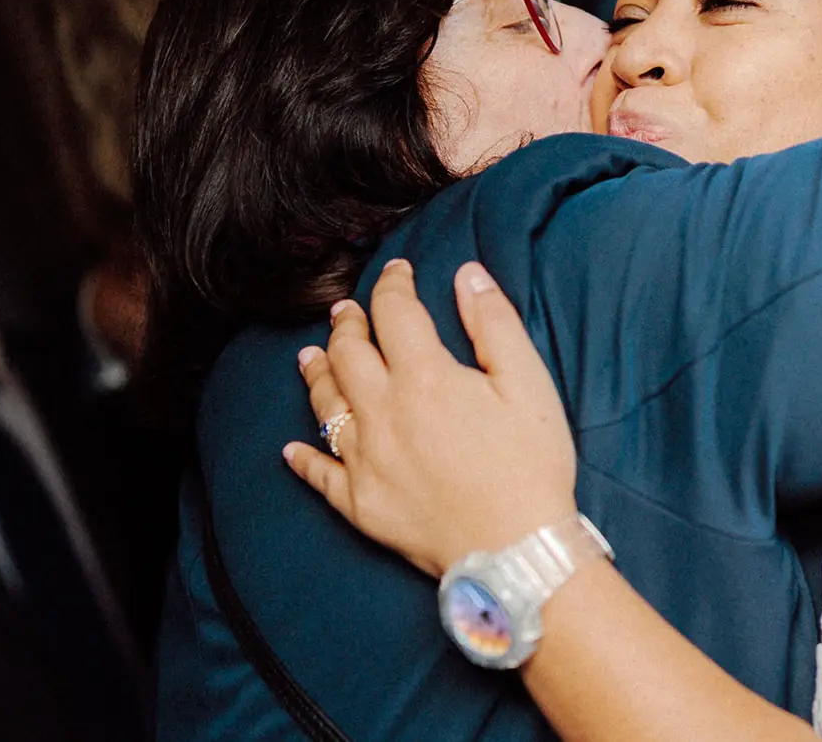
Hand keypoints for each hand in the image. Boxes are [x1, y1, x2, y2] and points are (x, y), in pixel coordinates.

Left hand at [283, 259, 577, 575]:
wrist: (515, 550)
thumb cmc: (531, 466)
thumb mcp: (529, 384)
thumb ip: (495, 324)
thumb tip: (467, 275)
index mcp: (424, 378)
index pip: (395, 314)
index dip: (393, 285)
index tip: (398, 272)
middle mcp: (383, 414)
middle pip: (349, 355)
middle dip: (347, 325)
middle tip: (347, 310)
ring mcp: (365, 462)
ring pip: (326, 407)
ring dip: (317, 375)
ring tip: (310, 356)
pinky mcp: (360, 505)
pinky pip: (321, 475)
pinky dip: (303, 459)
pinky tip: (291, 450)